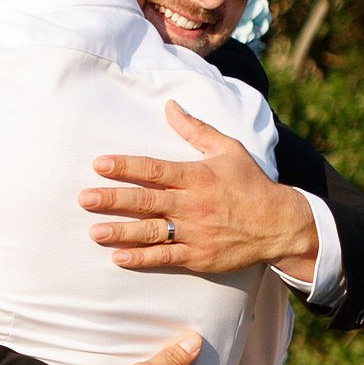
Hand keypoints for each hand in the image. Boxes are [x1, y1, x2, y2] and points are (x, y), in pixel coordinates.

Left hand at [80, 103, 319, 282]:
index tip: (100, 164)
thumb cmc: (250, 183)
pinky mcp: (199, 256)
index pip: (155, 169)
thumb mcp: (228, 149)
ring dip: (121, 231)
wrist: (279, 224)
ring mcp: (195, 232)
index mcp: (197, 176)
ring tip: (94, 231)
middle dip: (113, 199)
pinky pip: (166, 258)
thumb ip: (196, 130)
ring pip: (152, 231)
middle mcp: (193, 204)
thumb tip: (170, 106)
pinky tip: (118, 258)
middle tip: (84, 198)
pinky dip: (142, 258)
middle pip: (146, 200)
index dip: (126, 166)